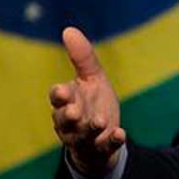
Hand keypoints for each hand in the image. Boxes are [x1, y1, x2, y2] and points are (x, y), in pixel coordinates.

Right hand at [48, 27, 124, 178]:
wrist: (102, 138)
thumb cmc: (92, 104)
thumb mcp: (91, 79)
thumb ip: (82, 58)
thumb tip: (68, 30)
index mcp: (67, 101)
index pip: (57, 97)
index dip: (59, 95)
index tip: (62, 91)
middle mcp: (71, 122)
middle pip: (64, 119)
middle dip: (68, 115)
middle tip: (74, 111)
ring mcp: (85, 137)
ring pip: (83, 135)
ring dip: (90, 128)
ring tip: (99, 121)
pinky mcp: (101, 149)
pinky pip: (105, 147)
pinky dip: (112, 141)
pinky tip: (121, 134)